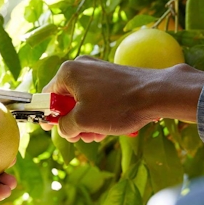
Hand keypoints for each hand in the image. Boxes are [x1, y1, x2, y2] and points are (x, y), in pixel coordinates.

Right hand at [42, 56, 203, 141]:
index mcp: (67, 73)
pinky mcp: (111, 76)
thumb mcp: (83, 121)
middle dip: (73, 121)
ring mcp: (98, 70)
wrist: (155, 93)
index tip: (50, 129)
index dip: (48, 115)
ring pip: (83, 100)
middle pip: (66, 99)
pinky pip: (97, 96)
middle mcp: (81, 67)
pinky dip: (98, 112)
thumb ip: (64, 126)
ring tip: (98, 135)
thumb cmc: (117, 106)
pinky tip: (107, 126)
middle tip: (81, 137)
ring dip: (87, 120)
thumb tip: (63, 127)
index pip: (47, 96)